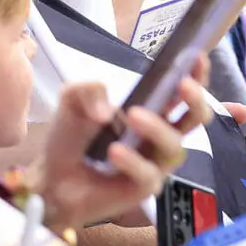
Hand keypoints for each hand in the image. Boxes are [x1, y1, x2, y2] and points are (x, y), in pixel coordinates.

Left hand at [33, 73, 211, 229]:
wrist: (49, 178)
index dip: (196, 73)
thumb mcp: (73, 100)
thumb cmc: (70, 138)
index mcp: (152, 109)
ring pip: (174, 146)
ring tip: (132, 116)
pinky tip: (115, 151)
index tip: (196, 57)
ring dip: (157, 127)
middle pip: (196, 117)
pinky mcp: (143, 187)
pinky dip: (133, 161)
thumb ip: (88, 90)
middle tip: (182, 85)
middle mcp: (160, 134)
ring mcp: (155, 161)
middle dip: (195, 99)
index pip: (183, 91)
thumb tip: (109, 109)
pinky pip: (149, 174)